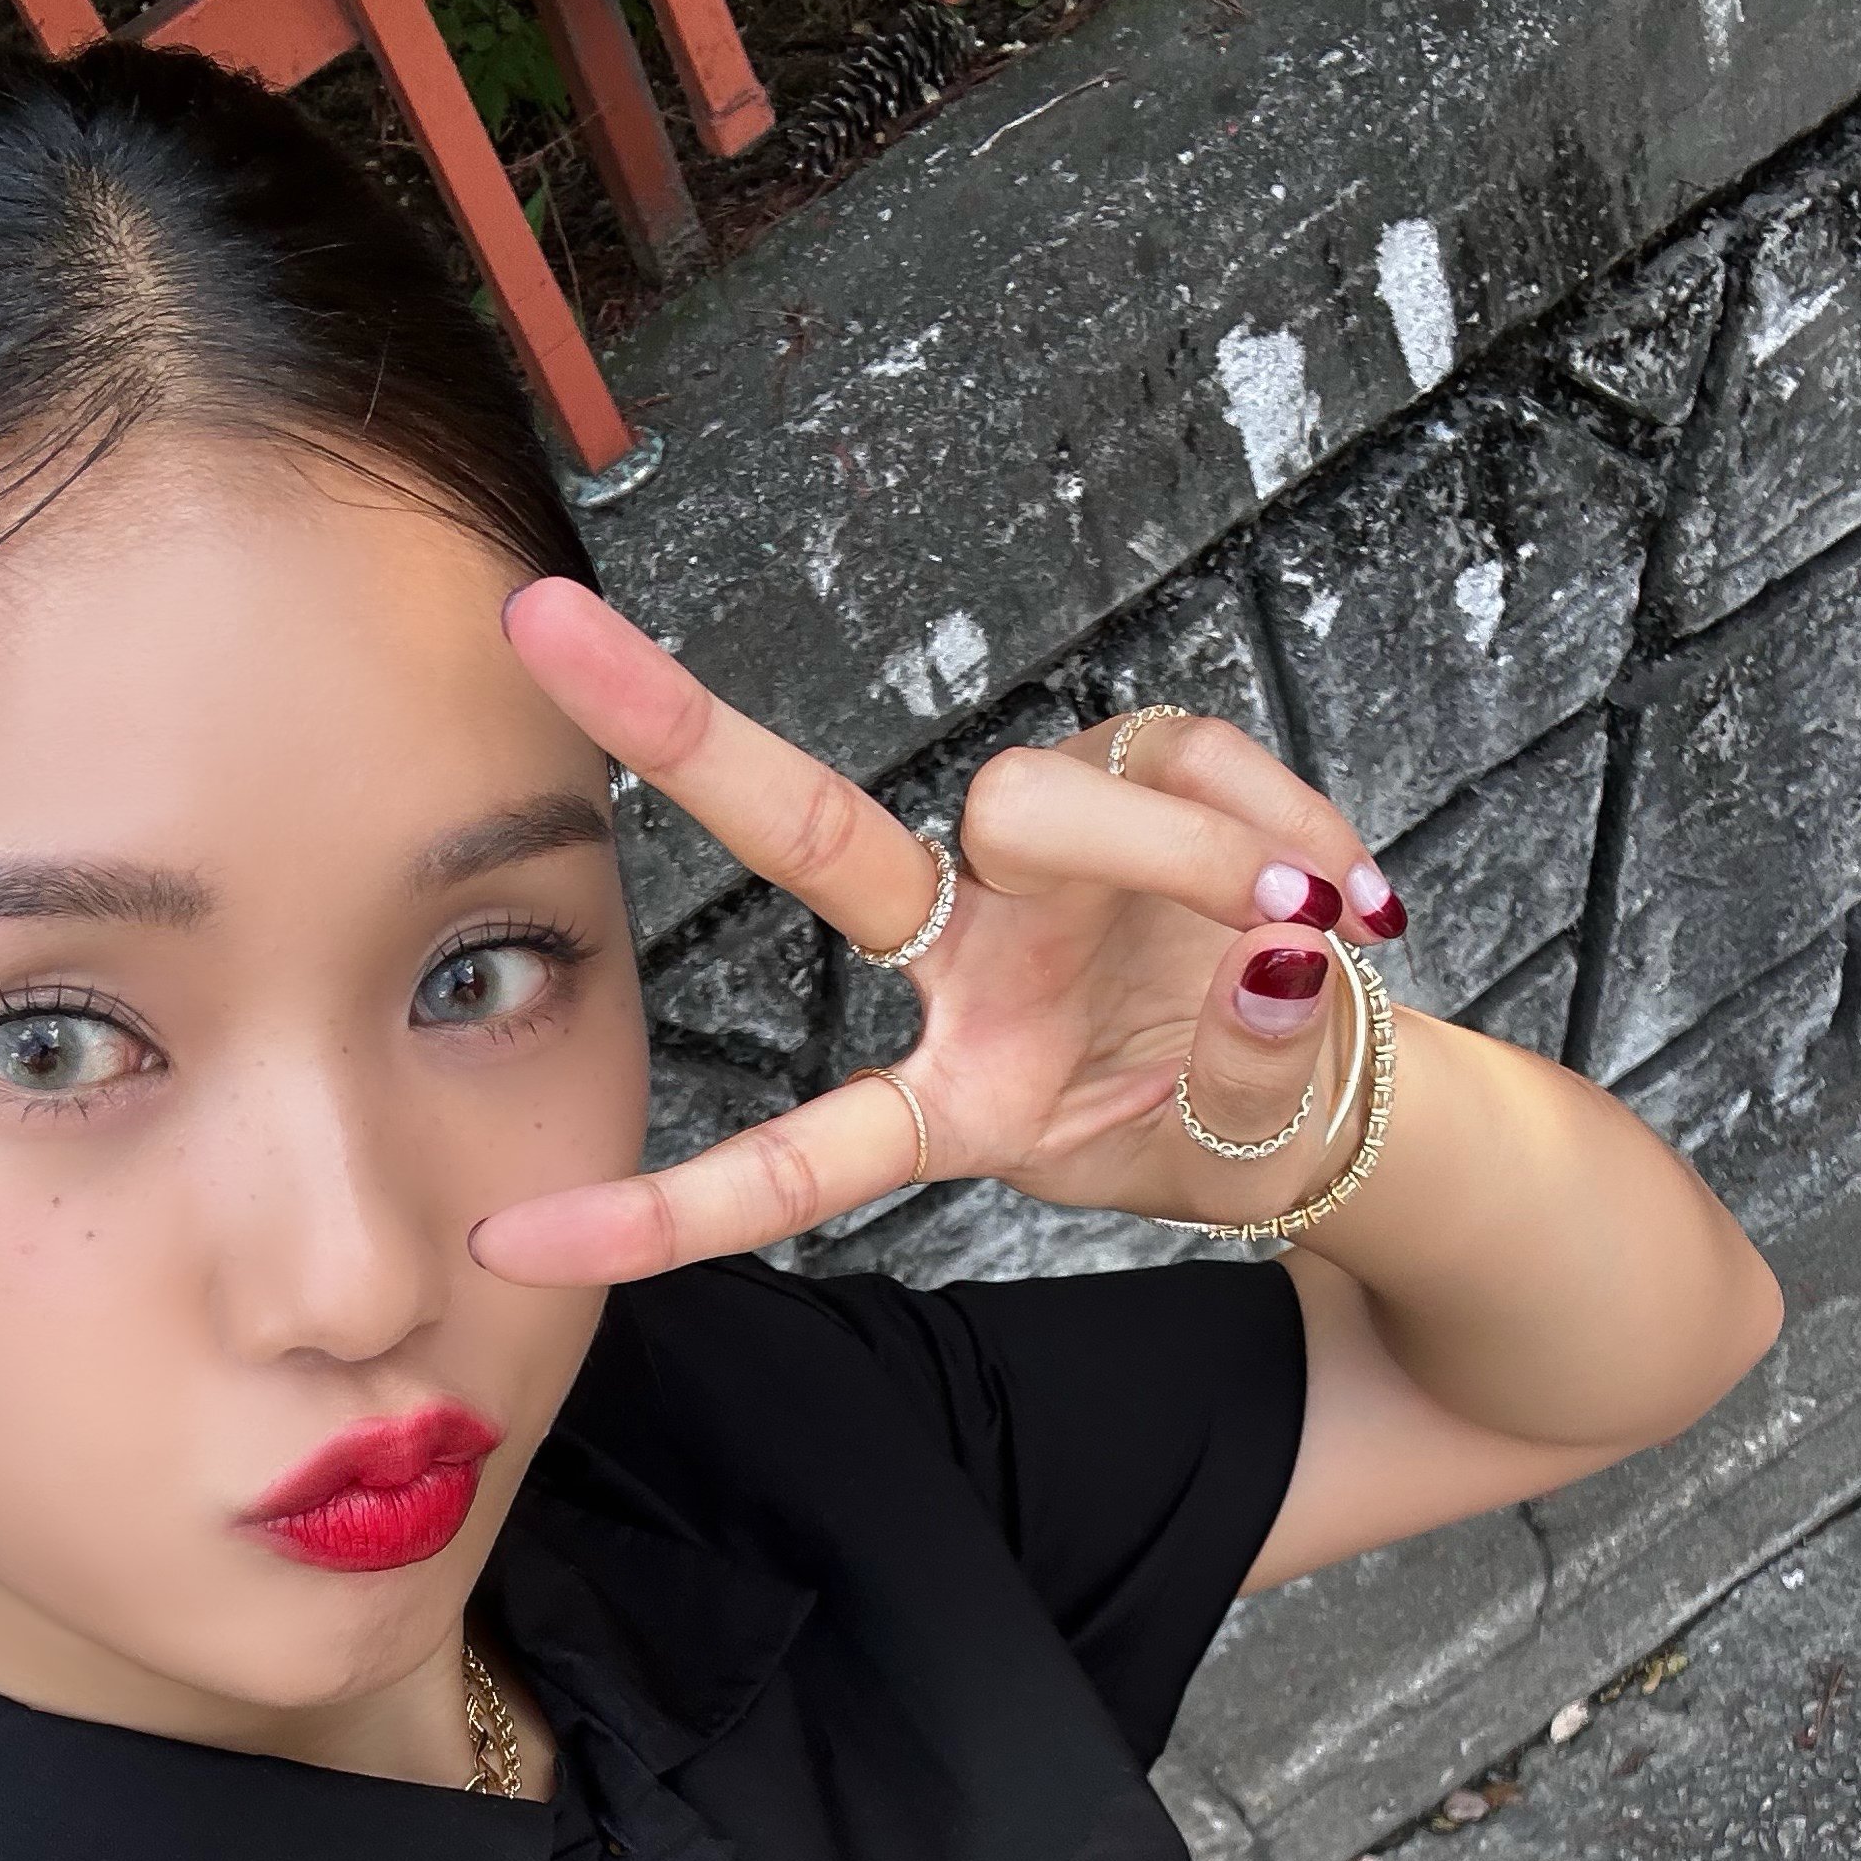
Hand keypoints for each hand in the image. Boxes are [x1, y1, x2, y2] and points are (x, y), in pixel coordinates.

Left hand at [470, 580, 1405, 1285]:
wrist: (1344, 1098)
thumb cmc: (1235, 1130)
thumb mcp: (1218, 1160)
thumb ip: (1242, 1084)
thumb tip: (1286, 964)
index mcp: (953, 1095)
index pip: (792, 1157)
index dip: (658, 1215)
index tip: (511, 1239)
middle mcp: (966, 955)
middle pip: (814, 833)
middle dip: (673, 731)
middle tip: (540, 621)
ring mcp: (1043, 858)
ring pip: (1051, 801)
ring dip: (1195, 859)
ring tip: (1318, 930)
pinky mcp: (1142, 767)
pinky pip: (1196, 758)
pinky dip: (1289, 829)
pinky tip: (1349, 902)